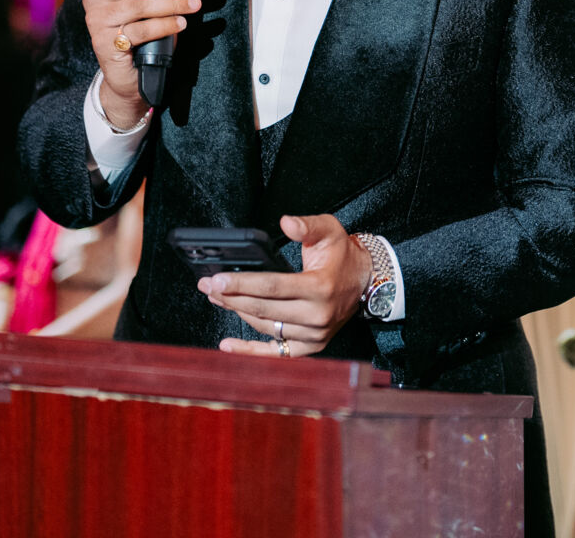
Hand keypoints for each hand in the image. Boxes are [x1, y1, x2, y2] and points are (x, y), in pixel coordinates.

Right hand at [87, 0, 198, 125]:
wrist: (128, 77)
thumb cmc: (142, 34)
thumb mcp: (153, 1)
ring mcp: (98, 21)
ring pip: (140, 4)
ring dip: (173, 2)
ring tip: (194, 4)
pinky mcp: (106, 43)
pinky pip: (141, 30)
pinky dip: (165, 25)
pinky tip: (180, 24)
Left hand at [202, 214, 372, 358]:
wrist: (367, 282)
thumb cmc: (344, 255)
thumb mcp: (330, 230)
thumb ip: (307, 225)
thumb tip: (285, 222)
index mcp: (320, 287)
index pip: (273, 287)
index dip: (242, 283)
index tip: (217, 280)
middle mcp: (317, 315)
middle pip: (264, 308)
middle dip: (231, 297)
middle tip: (207, 286)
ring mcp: (314, 334)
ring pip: (266, 327)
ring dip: (238, 313)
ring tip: (216, 299)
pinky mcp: (311, 346)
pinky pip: (276, 352)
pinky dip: (250, 350)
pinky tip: (228, 345)